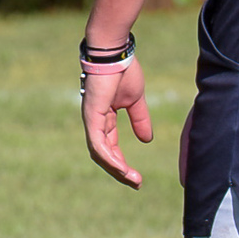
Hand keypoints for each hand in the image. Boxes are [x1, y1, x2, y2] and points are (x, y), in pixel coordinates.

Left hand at [83, 59, 153, 187]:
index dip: (122, 162)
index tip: (137, 176)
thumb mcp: (136, 101)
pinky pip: (98, 144)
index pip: (110, 146)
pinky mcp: (91, 117)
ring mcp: (91, 120)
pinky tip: (122, 168)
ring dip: (116, 169)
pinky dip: (110, 158)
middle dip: (119, 171)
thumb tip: (147, 140)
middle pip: (103, 154)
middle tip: (136, 183)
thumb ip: (140, 120)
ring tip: (132, 179)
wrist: (115, 53)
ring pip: (100, 153)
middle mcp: (94, 122)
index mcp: (104, 117)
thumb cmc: (123, 71)